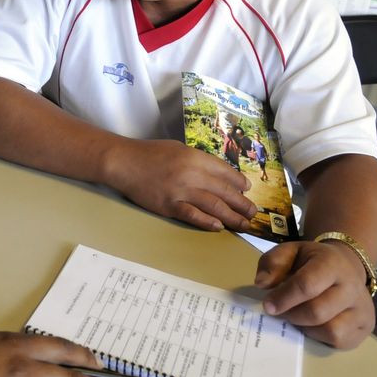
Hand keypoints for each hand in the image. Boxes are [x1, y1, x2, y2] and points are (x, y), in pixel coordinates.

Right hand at [106, 139, 256, 231]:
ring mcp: (180, 191)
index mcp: (195, 157)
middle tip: (253, 213)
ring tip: (244, 224)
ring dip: (232, 217)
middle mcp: (192, 174)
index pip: (225, 172)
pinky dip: (207, 222)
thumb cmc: (150, 153)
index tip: (247, 190)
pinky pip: (193, 216)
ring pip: (214, 206)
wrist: (124, 163)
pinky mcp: (169, 206)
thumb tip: (217, 175)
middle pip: (224, 191)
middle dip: (242, 203)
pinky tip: (218, 227)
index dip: (239, 183)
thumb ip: (198, 160)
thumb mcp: (178, 149)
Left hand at [255, 240, 375, 348]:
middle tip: (281, 313)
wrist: (345, 266)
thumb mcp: (290, 252)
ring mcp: (363, 308)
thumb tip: (262, 284)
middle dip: (292, 315)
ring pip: (331, 331)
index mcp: (332, 263)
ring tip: (298, 317)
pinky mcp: (367, 326)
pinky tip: (314, 324)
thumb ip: (273, 263)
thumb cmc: (311, 261)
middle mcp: (353, 286)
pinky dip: (321, 337)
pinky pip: (340, 341)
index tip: (267, 306)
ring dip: (307, 328)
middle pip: (317, 312)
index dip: (283, 298)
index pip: (306, 285)